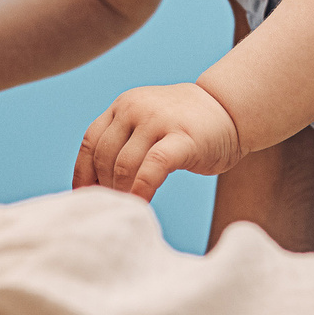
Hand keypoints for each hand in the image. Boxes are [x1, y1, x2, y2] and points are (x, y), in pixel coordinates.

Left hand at [74, 82, 242, 198]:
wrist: (229, 108)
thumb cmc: (186, 126)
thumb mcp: (147, 122)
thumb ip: (123, 141)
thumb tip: (94, 185)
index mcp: (122, 106)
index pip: (90, 143)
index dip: (83, 175)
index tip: (85, 199)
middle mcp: (135, 108)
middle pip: (105, 157)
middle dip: (106, 187)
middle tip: (114, 208)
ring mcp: (158, 120)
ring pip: (124, 165)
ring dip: (122, 192)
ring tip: (128, 208)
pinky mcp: (183, 138)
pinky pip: (153, 167)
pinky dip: (142, 189)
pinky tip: (141, 204)